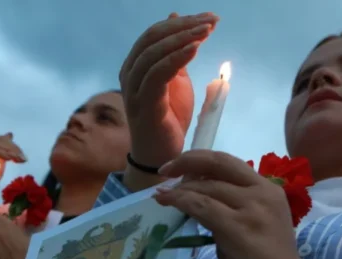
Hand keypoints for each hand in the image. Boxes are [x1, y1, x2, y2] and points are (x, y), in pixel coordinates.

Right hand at [120, 12, 217, 167]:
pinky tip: (195, 49)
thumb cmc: (168, 120)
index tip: (209, 17)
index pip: (155, 33)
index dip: (182, 22)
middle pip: (153, 38)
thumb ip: (175, 53)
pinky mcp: (144, 105)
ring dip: (182, 38)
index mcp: (135, 66)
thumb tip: (176, 18)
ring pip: (153, 53)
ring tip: (206, 31)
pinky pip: (158, 75)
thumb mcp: (175, 80)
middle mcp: (130, 75)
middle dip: (184, 26)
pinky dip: (176, 58)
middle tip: (211, 20)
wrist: (161, 158)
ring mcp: (134, 91)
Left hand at [155, 150, 312, 258]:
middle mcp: (262, 192)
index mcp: (268, 188)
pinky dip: (179, 201)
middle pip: (217, 164)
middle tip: (164, 171)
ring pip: (206, 187)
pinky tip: (165, 202)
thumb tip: (197, 194)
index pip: (229, 162)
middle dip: (186, 162)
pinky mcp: (236, 227)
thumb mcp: (254, 221)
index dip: (200, 158)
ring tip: (162, 194)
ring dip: (179, 189)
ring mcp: (251, 209)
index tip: (179, 165)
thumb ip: (232, 204)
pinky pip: (201, 207)